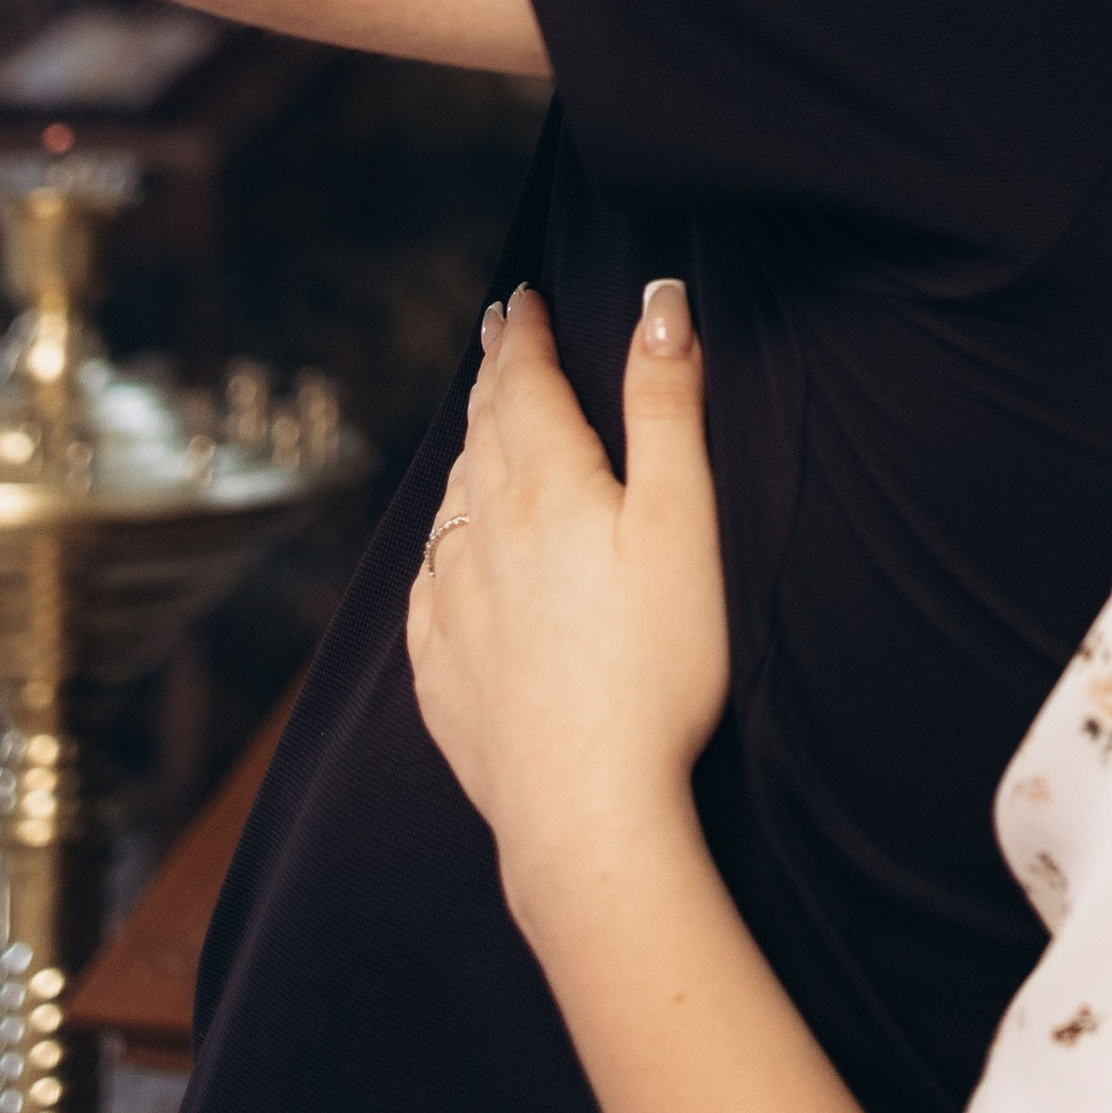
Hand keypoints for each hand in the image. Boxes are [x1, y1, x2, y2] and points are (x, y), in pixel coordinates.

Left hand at [408, 282, 728, 905]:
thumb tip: (661, 299)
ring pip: (452, 502)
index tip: (522, 297)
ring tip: (480, 426)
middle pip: (483, 431)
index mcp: (545, 486)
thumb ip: (668, 404)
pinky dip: (442, 544)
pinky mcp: (440, 674)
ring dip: (468, 450)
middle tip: (496, 334)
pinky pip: (428, 584)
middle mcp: (483, 534)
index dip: (525, 333)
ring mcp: (452, 607)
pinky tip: (449, 553)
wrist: (588, 815)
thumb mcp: (683, 521)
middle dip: (493, 375)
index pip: (523, 383)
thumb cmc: (656, 667)